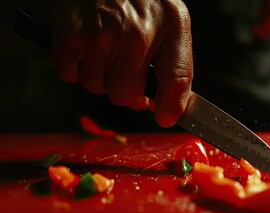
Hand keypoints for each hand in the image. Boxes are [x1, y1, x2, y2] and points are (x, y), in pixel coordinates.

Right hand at [51, 0, 192, 127]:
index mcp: (171, 24)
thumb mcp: (169, 16)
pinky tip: (84, 44)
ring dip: (98, 75)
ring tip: (103, 46)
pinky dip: (74, 66)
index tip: (164, 117)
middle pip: (126, 94)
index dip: (171, 106)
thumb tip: (165, 105)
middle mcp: (138, 33)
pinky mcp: (70, 35)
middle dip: (125, 90)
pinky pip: (70, 75)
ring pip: (96, 87)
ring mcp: (102, 35)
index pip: (178, 78)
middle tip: (123, 71)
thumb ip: (174, 59)